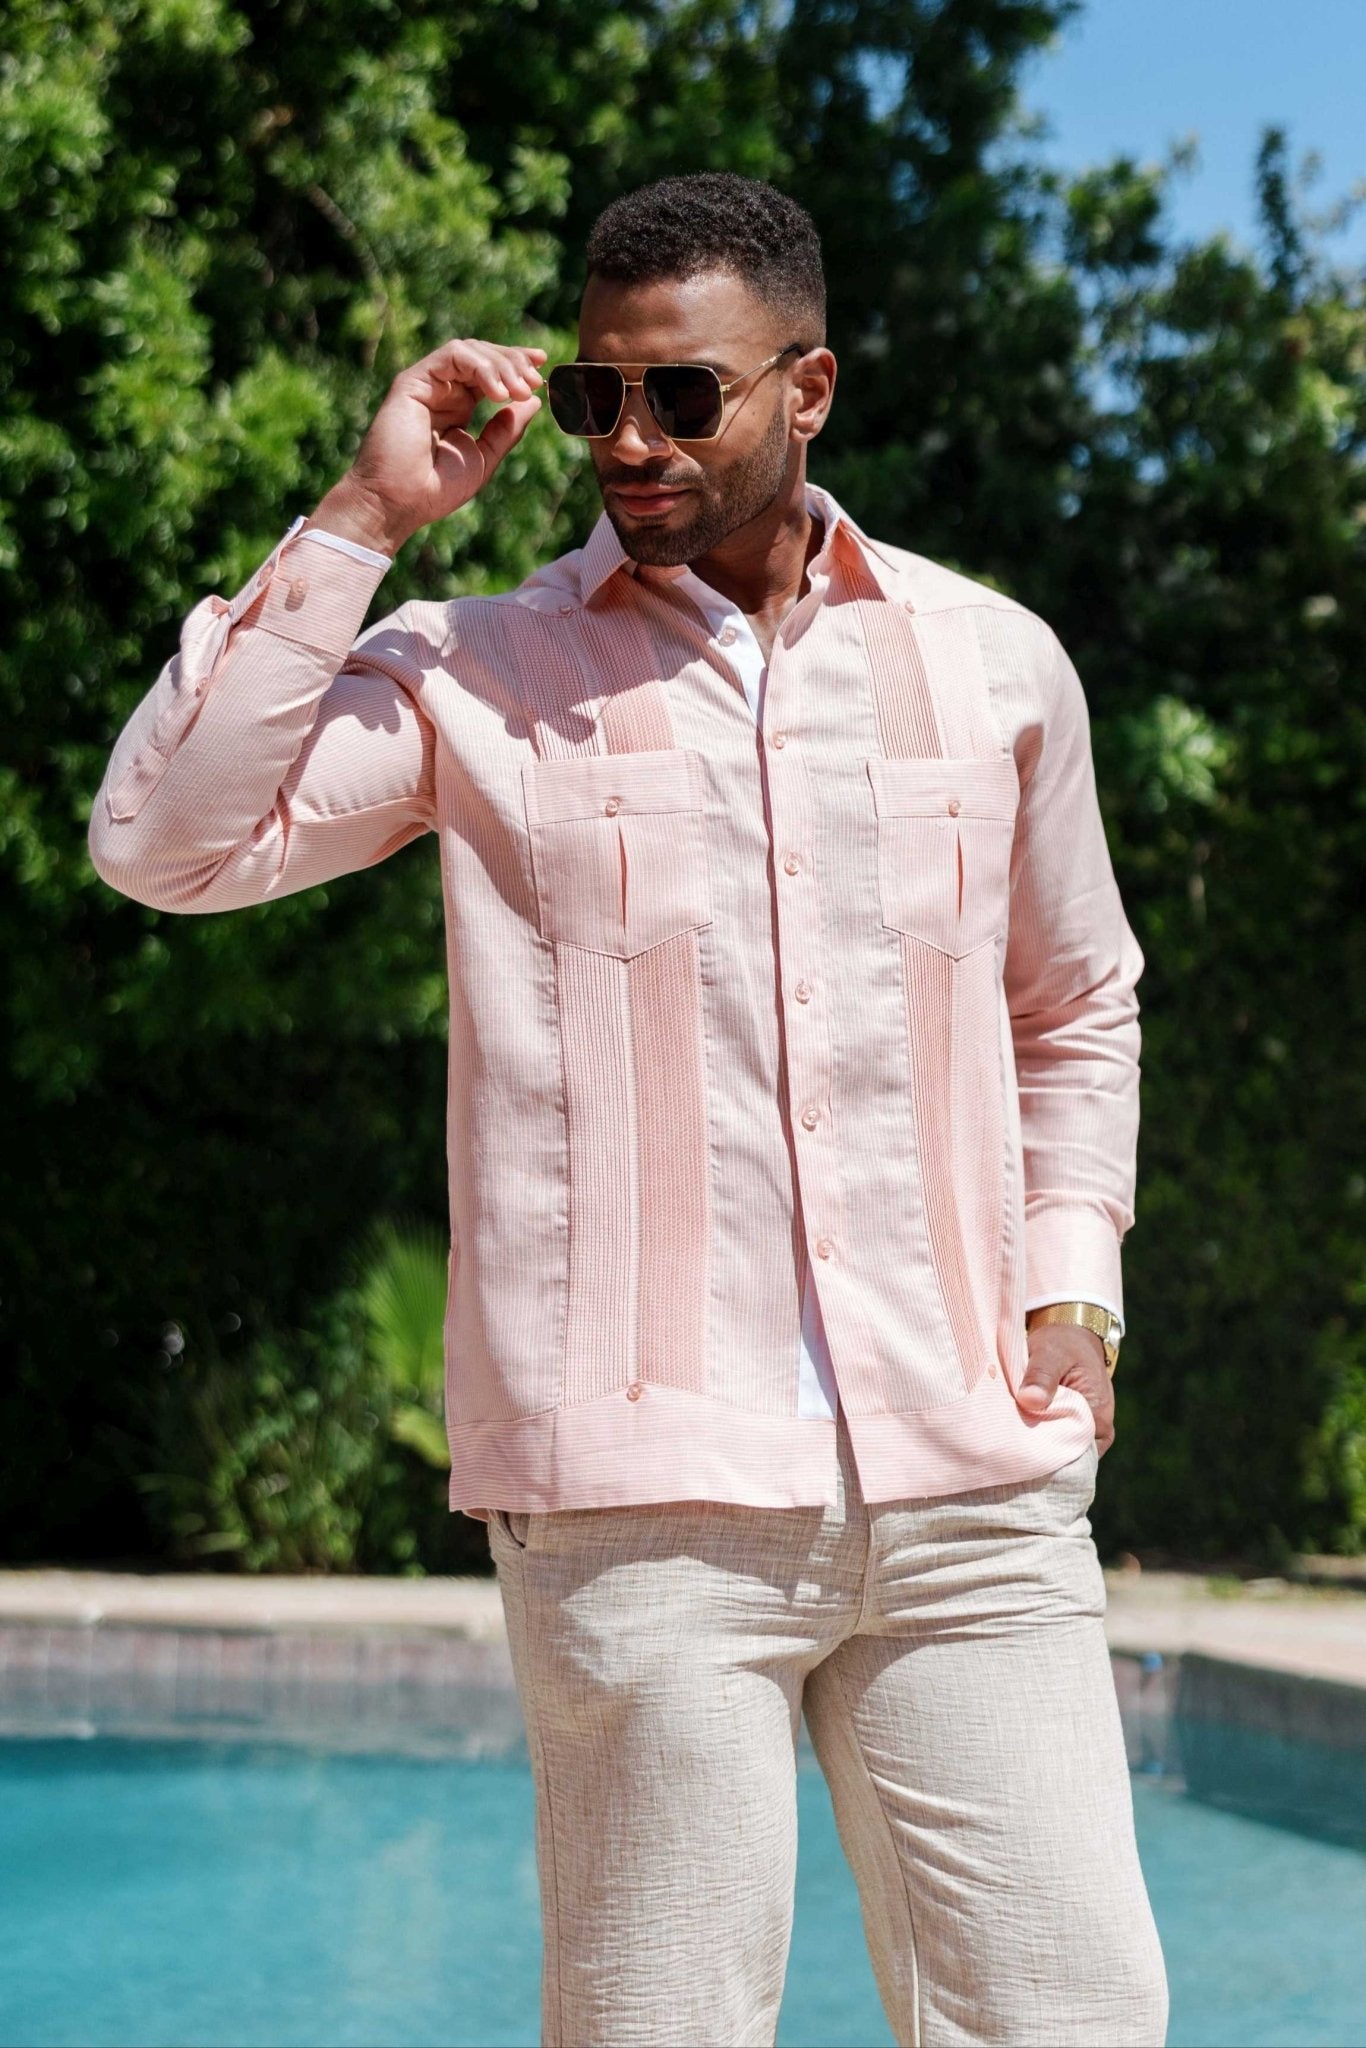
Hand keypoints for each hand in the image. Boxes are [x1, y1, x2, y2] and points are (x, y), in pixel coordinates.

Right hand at [309, 337, 547, 556]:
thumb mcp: (484, 458)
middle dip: (513, 361)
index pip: (490, 373)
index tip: (542, 369)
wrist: (400, 502)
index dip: (516, 365)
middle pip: (482, 354)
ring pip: (469, 350)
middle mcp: (442, 390)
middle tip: (535, 380)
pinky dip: (480, 367)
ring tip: (520, 389)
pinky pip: (452, 355)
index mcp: (458, 406)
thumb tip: (532, 401)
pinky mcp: (413, 380)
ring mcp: (426, 383)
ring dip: (501, 365)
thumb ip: (506, 430)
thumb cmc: (436, 489)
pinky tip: (497, 393)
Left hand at [1015, 1324, 1114, 1453]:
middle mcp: (1096, 1434)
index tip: (1013, 1445)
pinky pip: (1052, 1444)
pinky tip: (1015, 1431)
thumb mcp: (1051, 1352)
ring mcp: (1083, 1435)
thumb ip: (1041, 1375)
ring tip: (1007, 1436)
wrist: (1071, 1338)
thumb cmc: (1064, 1345)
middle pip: (1063, 1457)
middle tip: (1003, 1442)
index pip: (1069, 1452)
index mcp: (1098, 1419)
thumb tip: (1030, 1400)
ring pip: (1056, 1453)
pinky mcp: (1070, 1431)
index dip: (1041, 1452)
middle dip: (1035, 1452)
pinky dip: (1035, 1438)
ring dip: (1034, 1445)